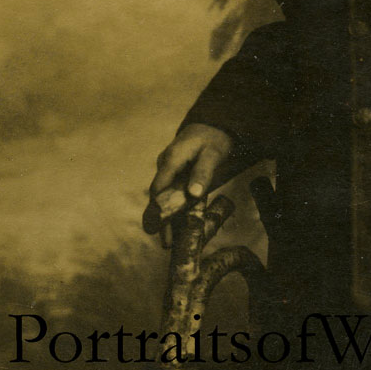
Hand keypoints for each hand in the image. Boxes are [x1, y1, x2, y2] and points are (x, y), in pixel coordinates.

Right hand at [143, 124, 234, 247]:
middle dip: (160, 220)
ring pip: (165, 199)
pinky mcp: (176, 177)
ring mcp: (170, 172)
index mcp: (171, 160)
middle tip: (164, 242)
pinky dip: (176, 211)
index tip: (157, 227)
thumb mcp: (212, 154)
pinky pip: (173, 196)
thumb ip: (203, 173)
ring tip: (169, 242)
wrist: (213, 126)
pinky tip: (178, 228)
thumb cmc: (213, 139)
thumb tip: (193, 194)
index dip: (157, 209)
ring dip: (167, 219)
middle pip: (159, 197)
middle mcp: (166, 167)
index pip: (159, 188)